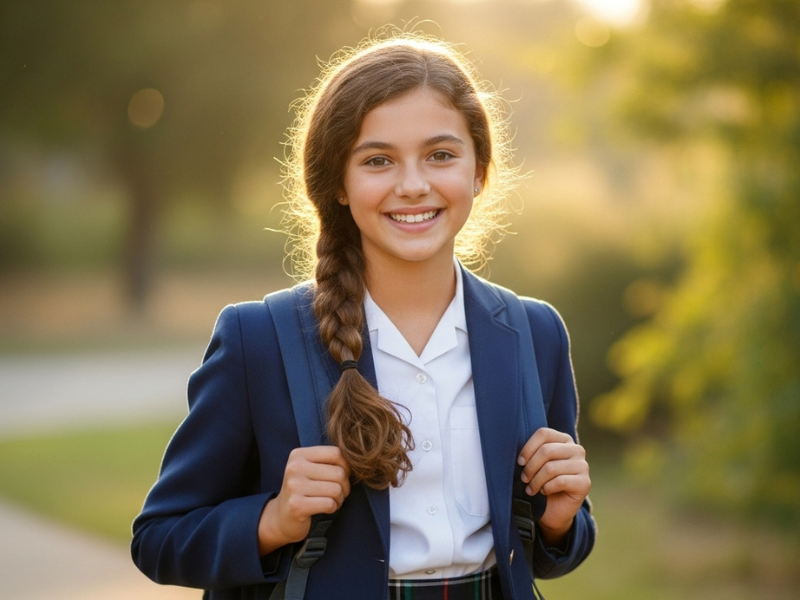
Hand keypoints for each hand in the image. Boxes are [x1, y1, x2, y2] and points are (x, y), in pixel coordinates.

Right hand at [258, 446, 350, 555]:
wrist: (281, 518)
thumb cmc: (304, 491)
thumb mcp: (311, 469)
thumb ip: (329, 461)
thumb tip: (358, 461)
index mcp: (299, 454)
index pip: (336, 453)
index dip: (346, 466)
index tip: (341, 477)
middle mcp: (294, 467)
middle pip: (339, 472)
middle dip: (345, 486)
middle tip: (338, 493)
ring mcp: (294, 486)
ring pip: (336, 489)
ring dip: (339, 498)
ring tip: (331, 500)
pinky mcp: (297, 505)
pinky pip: (329, 503)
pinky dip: (333, 508)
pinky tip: (325, 509)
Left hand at [517, 428, 590, 545]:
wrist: (554, 510)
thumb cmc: (542, 482)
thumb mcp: (536, 464)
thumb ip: (533, 453)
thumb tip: (520, 455)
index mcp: (564, 439)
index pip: (544, 433)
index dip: (528, 448)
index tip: (520, 462)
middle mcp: (576, 449)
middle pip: (546, 450)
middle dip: (530, 467)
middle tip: (524, 479)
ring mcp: (583, 466)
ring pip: (551, 468)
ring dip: (536, 481)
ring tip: (530, 489)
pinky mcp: (585, 483)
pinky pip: (560, 481)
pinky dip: (547, 488)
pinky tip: (544, 492)